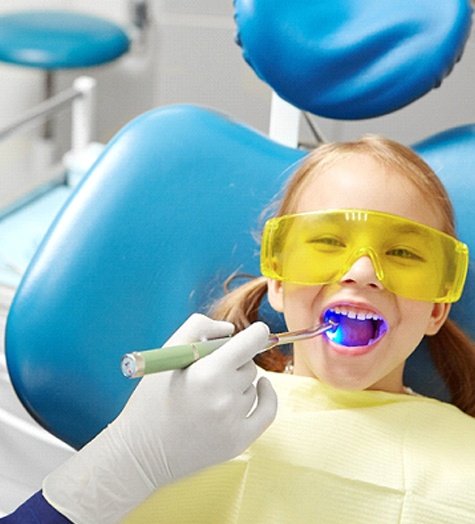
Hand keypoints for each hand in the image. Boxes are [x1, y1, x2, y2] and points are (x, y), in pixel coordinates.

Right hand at [43, 314, 276, 522]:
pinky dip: (266, 396)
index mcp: (207, 374)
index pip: (250, 343)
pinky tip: (261, 387)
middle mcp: (224, 399)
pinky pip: (267, 411)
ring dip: (238, 383)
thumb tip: (230, 329)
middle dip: (234, 362)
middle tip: (209, 370)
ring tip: (209, 394)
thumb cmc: (151, 398)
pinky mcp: (238, 442)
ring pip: (252, 386)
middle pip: (249, 364)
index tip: (258, 330)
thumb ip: (199, 327)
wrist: (139, 453)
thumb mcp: (167, 354)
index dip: (257, 333)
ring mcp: (233, 423)